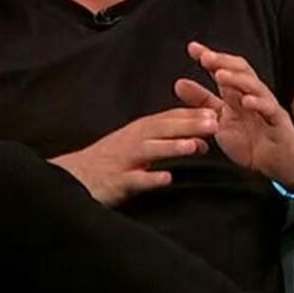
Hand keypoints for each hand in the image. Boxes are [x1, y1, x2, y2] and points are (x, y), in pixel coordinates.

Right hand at [49, 107, 216, 206]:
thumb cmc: (112, 159)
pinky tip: (166, 179)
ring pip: (150, 151)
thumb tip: (200, 141)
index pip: (168, 118)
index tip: (217, 111)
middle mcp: (133, 141)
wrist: (76, 176)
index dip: (192, 115)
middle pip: (162, 130)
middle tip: (214, 124)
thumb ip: (167, 140)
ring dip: (171, 147)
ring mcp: (124, 160)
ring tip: (193, 146)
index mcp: (140, 130)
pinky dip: (150, 179)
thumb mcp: (138, 145)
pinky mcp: (117, 181)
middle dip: (188, 126)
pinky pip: (135, 180)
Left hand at [175, 42, 293, 187]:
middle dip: (223, 62)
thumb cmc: (250, 142)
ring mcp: (267, 107)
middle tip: (205, 57)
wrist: (278, 165)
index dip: (210, 57)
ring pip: (255, 86)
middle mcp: (252, 96)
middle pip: (241, 71)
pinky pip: (270, 110)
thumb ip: (201, 102)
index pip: (224, 69)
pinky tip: (246, 101)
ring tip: (220, 75)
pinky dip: (258, 103)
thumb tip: (179, 83)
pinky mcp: (279, 123)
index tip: (192, 48)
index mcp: (236, 94)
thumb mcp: (219, 121)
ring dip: (237, 79)